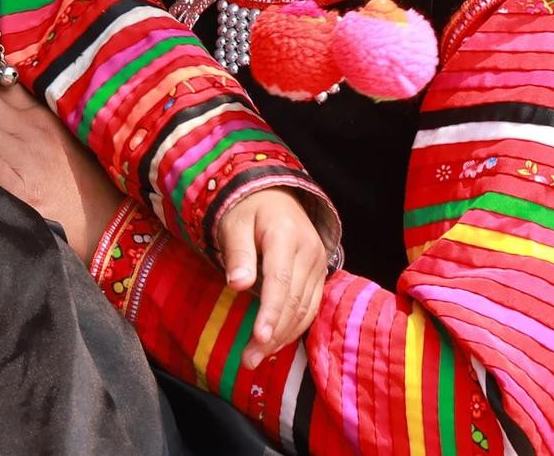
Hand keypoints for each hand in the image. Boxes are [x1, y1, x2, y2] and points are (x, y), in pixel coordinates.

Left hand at [214, 189, 328, 369]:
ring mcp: (318, 263)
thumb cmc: (247, 210)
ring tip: (256, 357)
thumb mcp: (234, 224)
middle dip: (273, 334)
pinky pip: (310, 306)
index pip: (281, 281)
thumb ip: (238, 254)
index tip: (258, 338)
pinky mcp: (319, 273)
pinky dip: (294, 327)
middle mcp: (309, 250)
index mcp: (286, 235)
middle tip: (248, 360)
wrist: (273, 194)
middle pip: (294, 300)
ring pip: (305, 309)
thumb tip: (238, 284)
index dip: (271, 312)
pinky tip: (275, 342)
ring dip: (283, 336)